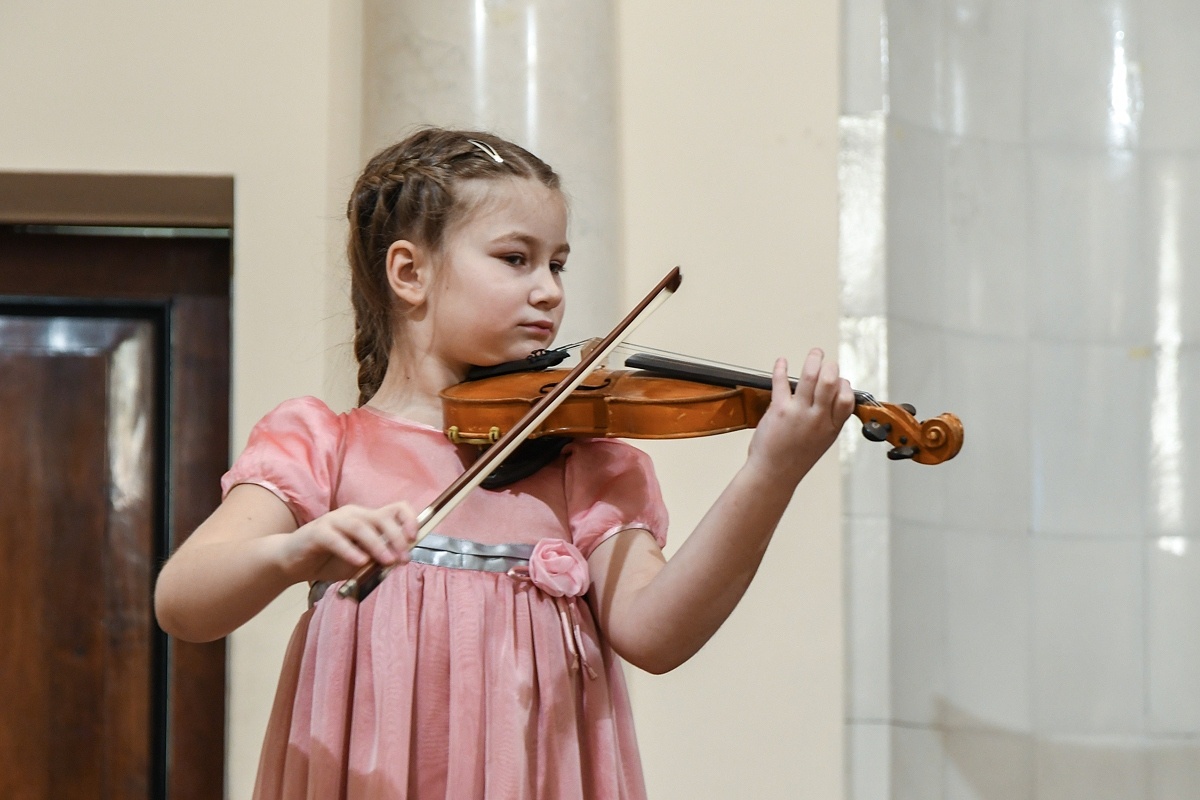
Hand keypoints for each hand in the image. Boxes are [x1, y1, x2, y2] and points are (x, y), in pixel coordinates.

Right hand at [278, 501, 419, 582]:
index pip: (396, 509)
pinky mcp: (317, 532)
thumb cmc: (329, 560)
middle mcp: (353, 514)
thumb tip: (399, 561)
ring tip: (387, 561)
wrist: (292, 562)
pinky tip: (359, 562)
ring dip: (377, 544)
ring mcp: (334, 521)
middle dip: (397, 537)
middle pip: (381, 517)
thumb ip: (378, 559)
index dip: (409, 520)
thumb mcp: (360, 561)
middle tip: (403, 558)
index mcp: (368, 518)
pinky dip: (350, 550)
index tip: (414, 538)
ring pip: (360, 527)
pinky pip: (336, 539)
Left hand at [746, 348, 855, 483]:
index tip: (839, 380)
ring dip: (813, 359)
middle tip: (827, 362)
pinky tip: (782, 362)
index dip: (845, 385)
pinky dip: (781, 368)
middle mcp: (818, 418)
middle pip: (831, 382)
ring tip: (815, 353)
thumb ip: (828, 420)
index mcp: (832, 427)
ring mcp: (799, 413)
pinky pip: (782, 382)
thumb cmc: (795, 458)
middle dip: (831, 366)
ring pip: (810, 376)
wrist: (774, 474)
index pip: (847, 398)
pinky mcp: (780, 410)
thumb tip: (832, 397)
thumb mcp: (822, 441)